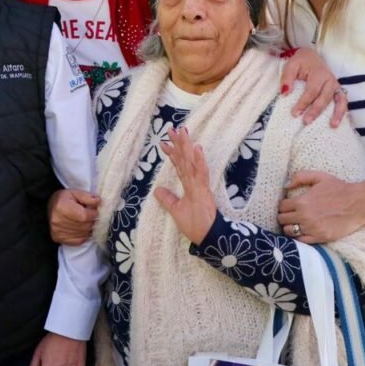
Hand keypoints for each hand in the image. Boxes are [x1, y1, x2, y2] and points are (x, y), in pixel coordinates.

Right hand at [48, 189, 98, 245]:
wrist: (49, 208)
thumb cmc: (62, 199)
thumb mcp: (74, 193)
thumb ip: (87, 197)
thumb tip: (98, 201)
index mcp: (62, 206)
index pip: (85, 215)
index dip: (93, 213)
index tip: (93, 210)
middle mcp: (58, 221)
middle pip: (85, 226)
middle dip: (91, 220)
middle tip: (89, 215)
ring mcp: (58, 231)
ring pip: (84, 234)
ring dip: (88, 228)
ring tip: (84, 220)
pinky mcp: (59, 238)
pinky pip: (79, 240)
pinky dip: (83, 234)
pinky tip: (80, 228)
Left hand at [153, 127, 215, 244]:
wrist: (207, 236)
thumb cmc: (195, 225)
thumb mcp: (176, 211)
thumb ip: (168, 199)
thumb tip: (157, 190)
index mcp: (188, 185)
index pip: (179, 165)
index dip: (172, 153)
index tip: (164, 141)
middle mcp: (194, 181)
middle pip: (185, 159)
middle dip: (179, 144)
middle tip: (171, 129)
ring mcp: (200, 185)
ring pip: (192, 162)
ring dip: (187, 147)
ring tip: (183, 132)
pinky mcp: (205, 190)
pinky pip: (202, 173)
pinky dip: (199, 161)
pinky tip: (197, 148)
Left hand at [277, 172, 364, 243]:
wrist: (359, 203)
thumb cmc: (340, 189)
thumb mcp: (320, 177)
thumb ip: (300, 177)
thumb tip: (286, 185)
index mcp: (302, 202)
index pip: (281, 207)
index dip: (283, 206)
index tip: (288, 206)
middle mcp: (304, 216)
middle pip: (282, 219)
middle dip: (284, 216)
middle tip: (290, 215)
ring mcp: (312, 228)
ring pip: (288, 231)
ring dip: (289, 227)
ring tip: (295, 223)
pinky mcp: (321, 237)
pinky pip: (301, 241)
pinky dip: (299, 236)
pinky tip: (303, 231)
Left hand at [280, 47, 347, 126]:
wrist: (310, 56)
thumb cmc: (300, 62)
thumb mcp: (291, 65)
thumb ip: (287, 78)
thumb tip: (285, 93)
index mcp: (319, 73)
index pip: (311, 91)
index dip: (303, 103)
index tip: (295, 113)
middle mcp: (330, 80)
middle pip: (324, 97)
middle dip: (316, 111)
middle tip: (306, 121)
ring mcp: (335, 85)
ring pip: (339, 100)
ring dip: (337, 114)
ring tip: (333, 126)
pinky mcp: (337, 90)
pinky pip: (343, 101)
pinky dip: (342, 112)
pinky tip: (337, 122)